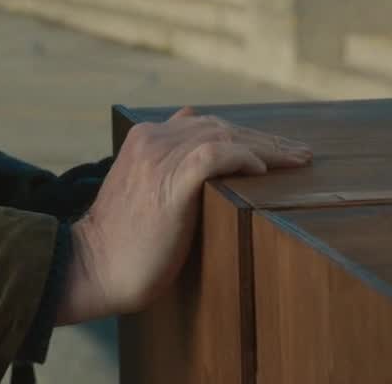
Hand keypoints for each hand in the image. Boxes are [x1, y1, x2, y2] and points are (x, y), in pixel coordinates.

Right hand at [55, 107, 310, 323]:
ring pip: (225, 137)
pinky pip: (214, 156)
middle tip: (299, 153)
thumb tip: (206, 162)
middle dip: (264, 139)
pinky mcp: (170, 184)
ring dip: (266, 148)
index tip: (276, 149)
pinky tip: (261, 172)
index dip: (245, 134)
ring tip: (296, 161)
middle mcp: (152, 139)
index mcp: (145, 136)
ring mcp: (160, 159)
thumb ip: (166, 169)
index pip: (206, 123)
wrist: (92, 267)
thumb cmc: (122, 240)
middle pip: (222, 126)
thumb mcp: (141, 190)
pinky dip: (241, 158)